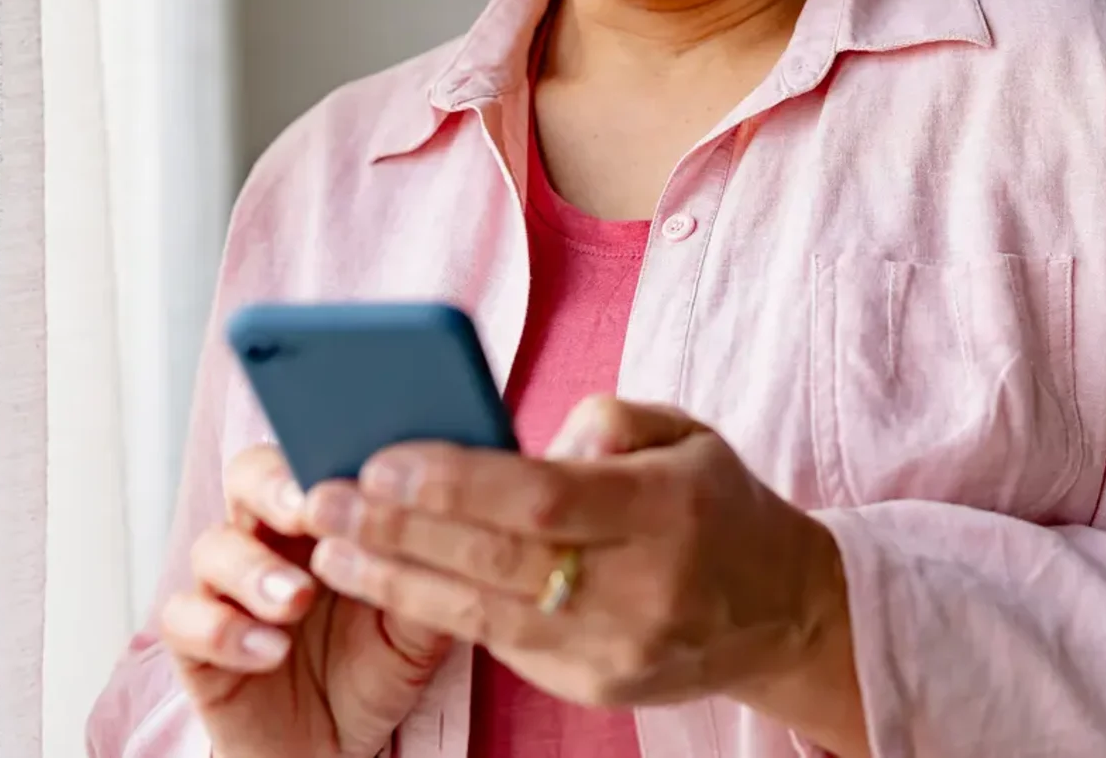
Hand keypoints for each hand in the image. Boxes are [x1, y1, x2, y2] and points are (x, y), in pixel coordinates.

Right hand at [159, 443, 452, 757]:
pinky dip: (223, 630)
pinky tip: (270, 651)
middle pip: (248, 477)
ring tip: (297, 599)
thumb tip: (452, 520)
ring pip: (212, 546)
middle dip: (274, 486)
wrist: (338, 747)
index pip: (310, 454)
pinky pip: (184, 621)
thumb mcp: (420, 623)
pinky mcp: (197, 644)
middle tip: (307, 509)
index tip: (357, 468)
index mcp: (325, 517)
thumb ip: (428, 573)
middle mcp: (270, 538)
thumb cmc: (377, 666)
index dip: (325, 452)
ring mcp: (228, 588)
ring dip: (254, 568)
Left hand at [299, 399, 865, 749]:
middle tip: (325, 499)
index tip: (385, 460)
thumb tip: (528, 443)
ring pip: (486, 615)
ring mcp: (616, 648)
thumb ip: (609, 420)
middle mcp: (642, 587)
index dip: (458, 483)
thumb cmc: (715, 503)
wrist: (780, 610)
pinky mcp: (595, 685)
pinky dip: (439, 609)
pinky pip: (504, 644)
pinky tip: (387, 579)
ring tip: (329, 549)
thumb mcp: (686, 433)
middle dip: (401, 529)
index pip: (544, 499)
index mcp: (667, 510)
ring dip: (397, 579)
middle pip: (500, 560)